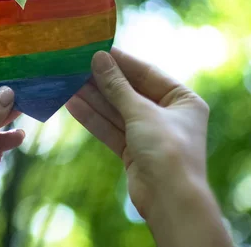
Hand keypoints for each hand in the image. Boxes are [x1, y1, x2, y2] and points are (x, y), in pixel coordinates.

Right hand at [66, 48, 231, 246]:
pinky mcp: (133, 151)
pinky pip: (111, 129)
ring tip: (67, 83)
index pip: (148, 73)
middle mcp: (167, 115)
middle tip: (76, 67)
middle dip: (102, 82)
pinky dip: (93, 118)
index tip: (97, 50)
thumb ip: (117, 85)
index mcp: (183, 100)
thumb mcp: (141, 111)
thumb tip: (99, 58)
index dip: (122, 62)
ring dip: (93, 99)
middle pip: (129, 92)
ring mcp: (149, 134)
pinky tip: (72, 105)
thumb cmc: (167, 149)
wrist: (170, 199)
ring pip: (116, 111)